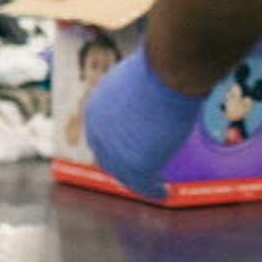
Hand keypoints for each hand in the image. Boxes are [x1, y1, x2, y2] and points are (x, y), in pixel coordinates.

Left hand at [82, 50, 202, 199]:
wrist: (165, 75)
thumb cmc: (157, 69)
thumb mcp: (137, 80)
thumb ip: (136, 92)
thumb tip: (151, 86)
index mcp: (95, 110)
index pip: (102, 135)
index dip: (116, 145)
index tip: (133, 150)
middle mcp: (97, 131)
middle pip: (108, 157)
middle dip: (123, 166)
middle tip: (143, 173)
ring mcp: (113, 150)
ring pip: (124, 174)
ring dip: (138, 182)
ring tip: (155, 187)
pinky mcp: (134, 165)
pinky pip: (142, 185)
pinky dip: (153, 191)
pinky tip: (165, 193)